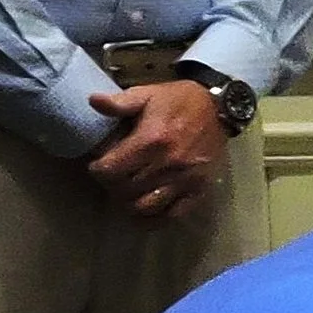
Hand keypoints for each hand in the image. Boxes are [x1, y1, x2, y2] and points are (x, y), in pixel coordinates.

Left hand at [86, 80, 226, 218]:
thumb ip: (120, 102)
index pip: (112, 169)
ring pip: (146, 206)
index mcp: (151, 140)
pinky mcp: (198, 191)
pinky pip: (173, 215)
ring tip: (124, 194)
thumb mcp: (148, 93)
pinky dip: (154, 219)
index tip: (97, 166)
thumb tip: (93, 101)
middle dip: (111, 186)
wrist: (219, 109)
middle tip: (110, 179)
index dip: (97, 171)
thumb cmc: (179, 101)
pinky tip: (144, 213)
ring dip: (128, 204)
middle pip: (125, 189)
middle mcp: (167, 164)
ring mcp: (184, 181)